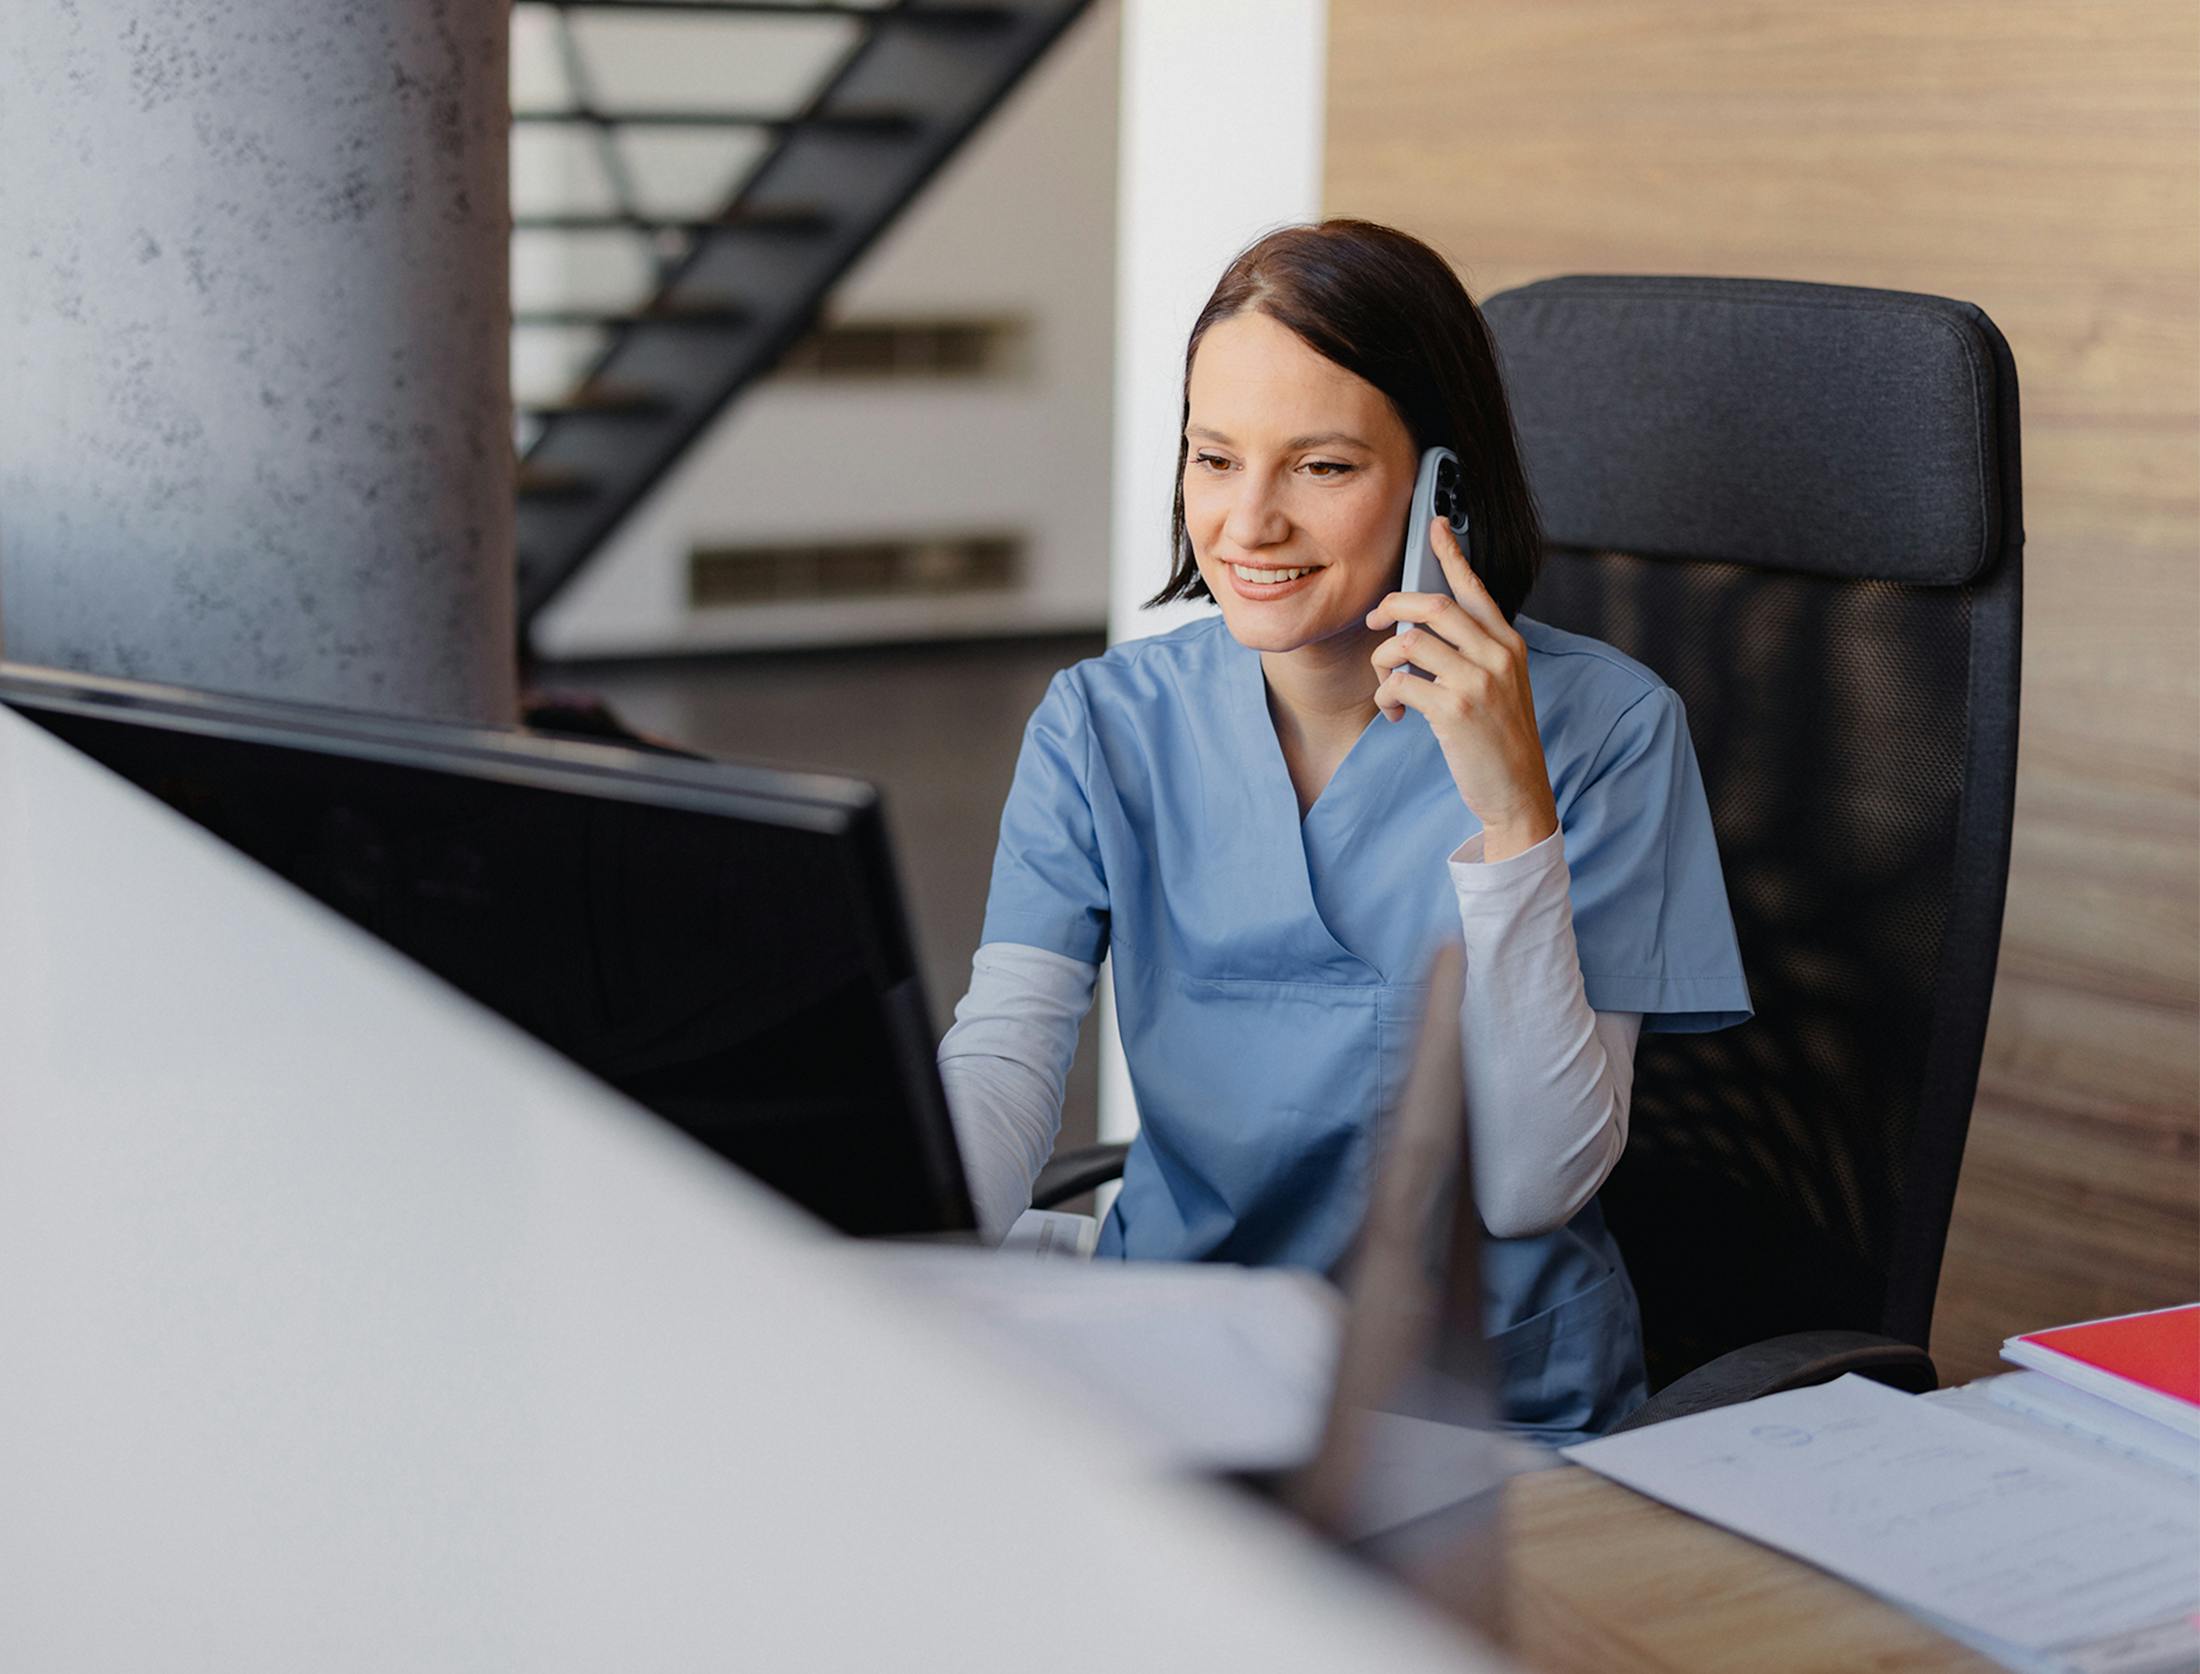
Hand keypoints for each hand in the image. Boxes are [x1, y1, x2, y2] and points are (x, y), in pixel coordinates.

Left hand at [1366, 517, 1557, 860]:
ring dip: (1383, 662)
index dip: (1451, 554)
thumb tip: (1422, 630)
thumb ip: (1474, 653)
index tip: (1434, 526)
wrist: (1518, 792)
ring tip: (1387, 687)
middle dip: (1393, 605)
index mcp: (1508, 644)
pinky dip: (1386, 696)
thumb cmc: (1500, 740)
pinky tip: (1393, 714)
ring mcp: (1478, 681)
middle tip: (1375, 620)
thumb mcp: (1501, 686)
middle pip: (1433, 604)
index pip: (1475, 588)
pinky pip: (1401, 683)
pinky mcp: (1456, 710)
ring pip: (1409, 642)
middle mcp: (1497, 655)